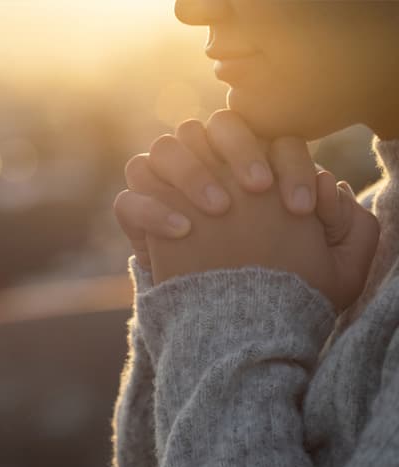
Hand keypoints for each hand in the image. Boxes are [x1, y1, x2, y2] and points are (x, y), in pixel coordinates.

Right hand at [136, 141, 378, 310]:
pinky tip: (183, 232)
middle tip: (256, 192)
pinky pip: (130, 199)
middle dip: (236, 150)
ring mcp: (169, 191)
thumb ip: (350, 229)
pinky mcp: (139, 220)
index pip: (268, 136)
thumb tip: (329, 186)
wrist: (234, 327)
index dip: (286, 162)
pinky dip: (152, 208)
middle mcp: (210, 171)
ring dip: (191, 171)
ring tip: (217, 210)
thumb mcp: (335, 271)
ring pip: (165, 148)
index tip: (298, 209)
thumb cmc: (285, 294)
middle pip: (209, 126)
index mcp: (255, 170)